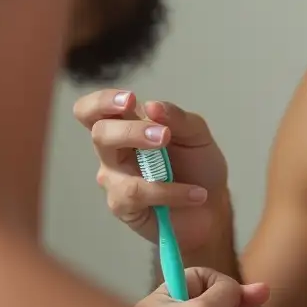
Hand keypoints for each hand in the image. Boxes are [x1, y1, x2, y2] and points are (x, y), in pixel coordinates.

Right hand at [73, 89, 228, 251]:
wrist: (213, 204)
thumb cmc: (198, 165)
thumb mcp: (196, 134)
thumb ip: (177, 118)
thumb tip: (151, 106)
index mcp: (128, 125)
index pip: (94, 110)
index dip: (102, 102)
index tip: (130, 100)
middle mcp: (114, 151)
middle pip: (100, 133)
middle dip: (131, 131)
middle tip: (163, 136)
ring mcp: (115, 179)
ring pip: (113, 169)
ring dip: (155, 170)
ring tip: (193, 179)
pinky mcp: (121, 205)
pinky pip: (136, 195)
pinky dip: (171, 193)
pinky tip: (195, 194)